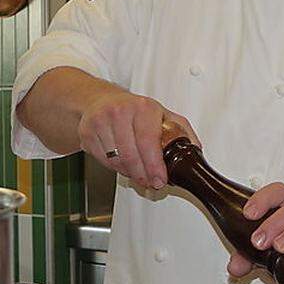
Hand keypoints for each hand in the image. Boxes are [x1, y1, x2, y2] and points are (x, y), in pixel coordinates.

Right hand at [78, 89, 197, 189]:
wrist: (101, 100)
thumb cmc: (135, 109)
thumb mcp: (163, 114)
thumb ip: (182, 132)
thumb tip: (195, 151)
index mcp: (143, 108)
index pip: (148, 142)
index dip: (154, 165)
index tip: (160, 179)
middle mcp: (120, 112)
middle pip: (131, 155)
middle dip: (144, 174)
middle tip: (152, 183)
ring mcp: (100, 122)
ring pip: (117, 161)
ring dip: (130, 173)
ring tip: (140, 174)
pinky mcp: (87, 133)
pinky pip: (104, 161)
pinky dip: (116, 168)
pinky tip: (125, 165)